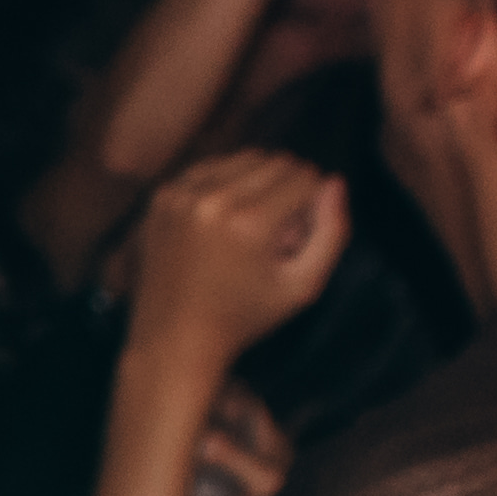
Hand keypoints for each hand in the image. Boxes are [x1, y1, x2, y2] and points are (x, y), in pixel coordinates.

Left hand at [120, 149, 346, 375]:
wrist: (174, 338)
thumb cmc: (245, 317)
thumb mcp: (304, 285)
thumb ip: (332, 232)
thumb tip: (335, 181)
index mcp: (249, 222)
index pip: (305, 176)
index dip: (312, 205)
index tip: (296, 238)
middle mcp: (211, 200)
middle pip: (275, 161)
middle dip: (287, 189)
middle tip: (274, 234)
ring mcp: (180, 195)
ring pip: (243, 158)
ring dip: (256, 183)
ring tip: (248, 228)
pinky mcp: (161, 196)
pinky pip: (209, 167)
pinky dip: (223, 186)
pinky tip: (220, 224)